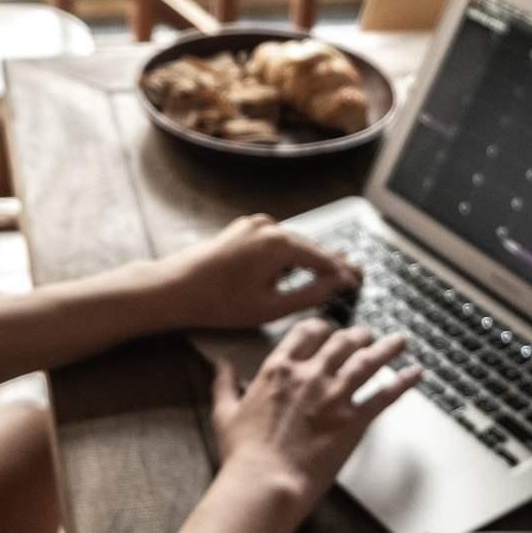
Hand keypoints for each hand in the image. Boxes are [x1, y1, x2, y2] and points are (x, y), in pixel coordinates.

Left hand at [153, 214, 361, 329]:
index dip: (341, 272)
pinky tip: (296, 265)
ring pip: (291, 243)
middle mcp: (269, 227)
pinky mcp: (240, 230)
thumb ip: (308, 295)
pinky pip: (273, 241)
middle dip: (330, 261)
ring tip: (331, 268)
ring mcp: (253, 225)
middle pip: (308, 246)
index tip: (357, 280)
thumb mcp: (271, 307)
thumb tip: (332, 286)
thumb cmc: (219, 302)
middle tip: (354, 271)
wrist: (174, 288)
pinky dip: (287, 254)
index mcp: (279, 244)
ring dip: (309, 257)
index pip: (322, 258)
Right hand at [210, 320, 420, 524]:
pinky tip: (416, 372)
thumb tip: (221, 366)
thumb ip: (224, 385)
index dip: (321, 328)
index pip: (306, 333)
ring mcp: (335, 396)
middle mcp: (310, 374)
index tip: (329, 330)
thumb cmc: (243, 454)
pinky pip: (386, 395)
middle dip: (357, 335)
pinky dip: (404, 381)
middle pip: (342, 342)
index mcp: (278, 369)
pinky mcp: (354, 420)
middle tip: (367, 335)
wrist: (265, 483)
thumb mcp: (224, 413)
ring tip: (399, 340)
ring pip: (368, 361)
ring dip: (386, 348)